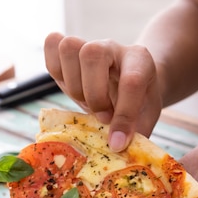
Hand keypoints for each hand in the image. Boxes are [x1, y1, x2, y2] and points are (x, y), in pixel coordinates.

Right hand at [44, 33, 162, 149]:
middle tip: (103, 118)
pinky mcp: (69, 51)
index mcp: (140, 61)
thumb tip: (116, 153)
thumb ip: (135, 134)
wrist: (133, 84)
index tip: (117, 144)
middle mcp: (113, 47)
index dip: (123, 117)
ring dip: (73, 85)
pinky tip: (71, 89)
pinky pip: (52, 46)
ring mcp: (89, 45)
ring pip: (69, 48)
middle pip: (92, 54)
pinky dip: (55, 70)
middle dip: (93, 95)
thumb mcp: (145, 119)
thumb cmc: (139, 104)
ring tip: (87, 104)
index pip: (131, 82)